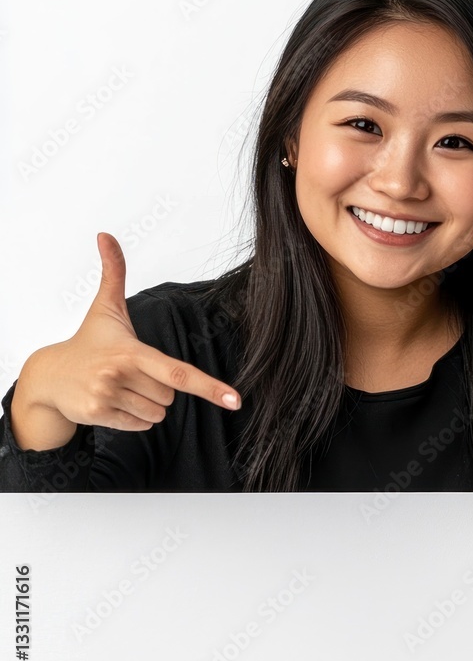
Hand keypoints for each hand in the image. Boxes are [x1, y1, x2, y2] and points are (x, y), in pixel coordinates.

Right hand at [25, 232, 242, 430]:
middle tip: (132, 373)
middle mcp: (120, 374)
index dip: (209, 387)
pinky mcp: (99, 415)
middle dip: (159, 387)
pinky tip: (113, 402)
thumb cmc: (88, 342)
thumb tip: (105, 235)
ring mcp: (108, 396)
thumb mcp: (105, 307)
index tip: (235, 400)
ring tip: (121, 387)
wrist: (49, 376)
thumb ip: (113, 272)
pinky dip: (135, 418)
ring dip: (147, 404)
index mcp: (132, 351)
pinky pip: (142, 425)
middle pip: (171, 395)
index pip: (178, 372)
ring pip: (158, 413)